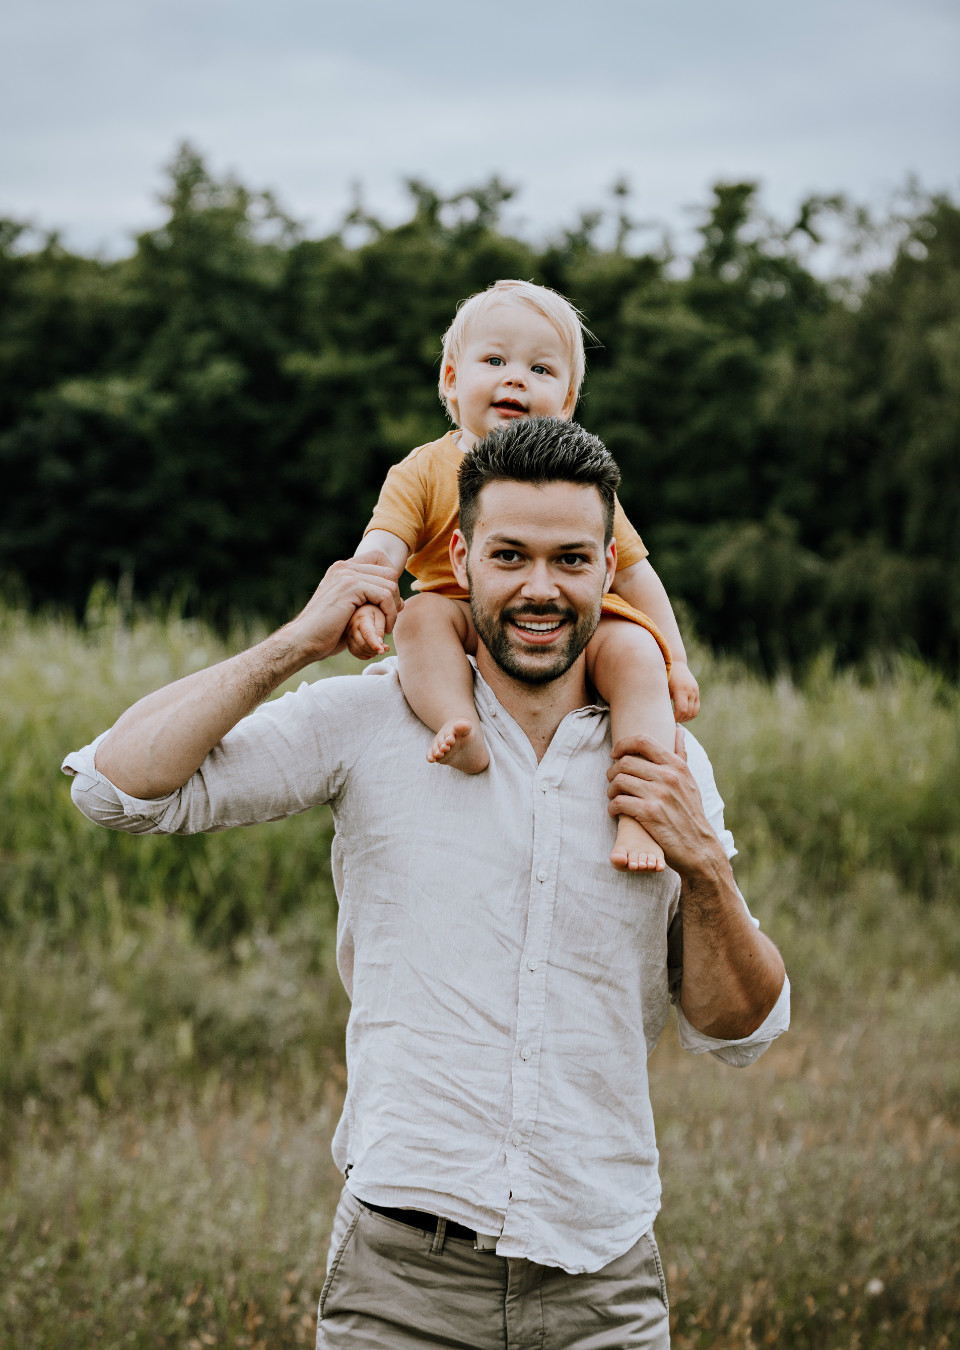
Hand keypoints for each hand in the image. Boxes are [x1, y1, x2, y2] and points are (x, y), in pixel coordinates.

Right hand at [281, 553, 401, 664]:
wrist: (303, 640)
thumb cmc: (326, 634)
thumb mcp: (351, 613)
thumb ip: (371, 602)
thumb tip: (401, 602)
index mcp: (342, 570)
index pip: (380, 562)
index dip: (391, 585)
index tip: (388, 609)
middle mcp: (344, 567)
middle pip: (389, 573)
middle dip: (395, 597)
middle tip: (389, 620)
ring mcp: (346, 574)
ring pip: (390, 583)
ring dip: (393, 608)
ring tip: (386, 627)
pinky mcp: (351, 586)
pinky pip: (385, 595)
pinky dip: (390, 613)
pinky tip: (384, 628)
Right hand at [346, 603, 388, 659]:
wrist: (361, 609)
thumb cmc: (374, 612)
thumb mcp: (380, 616)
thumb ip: (380, 629)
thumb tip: (380, 643)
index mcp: (361, 619)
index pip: (368, 634)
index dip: (375, 645)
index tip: (383, 651)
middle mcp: (352, 628)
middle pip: (362, 644)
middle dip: (375, 649)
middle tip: (386, 648)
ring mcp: (348, 635)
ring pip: (359, 650)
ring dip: (371, 653)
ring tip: (380, 648)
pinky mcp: (347, 640)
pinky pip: (355, 652)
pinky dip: (365, 655)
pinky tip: (372, 652)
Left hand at [606, 726, 724, 880]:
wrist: (698, 847)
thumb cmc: (690, 813)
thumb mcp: (690, 781)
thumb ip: (681, 755)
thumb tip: (677, 730)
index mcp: (677, 766)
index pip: (643, 741)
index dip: (623, 744)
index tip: (615, 754)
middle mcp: (668, 777)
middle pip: (625, 762)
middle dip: (613, 771)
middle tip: (612, 782)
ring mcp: (659, 795)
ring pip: (619, 781)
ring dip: (610, 790)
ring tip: (613, 797)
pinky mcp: (649, 813)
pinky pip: (618, 802)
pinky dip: (612, 807)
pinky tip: (615, 812)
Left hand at [668, 661, 699, 721]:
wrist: (676, 663)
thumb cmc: (665, 676)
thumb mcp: (663, 687)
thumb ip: (663, 700)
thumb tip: (659, 716)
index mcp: (681, 690)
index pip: (682, 710)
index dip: (676, 718)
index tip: (669, 721)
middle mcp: (690, 691)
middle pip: (689, 712)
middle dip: (681, 719)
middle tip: (672, 723)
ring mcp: (695, 691)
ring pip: (695, 711)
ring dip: (687, 718)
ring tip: (678, 720)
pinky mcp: (697, 691)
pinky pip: (697, 707)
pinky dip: (691, 713)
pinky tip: (682, 715)